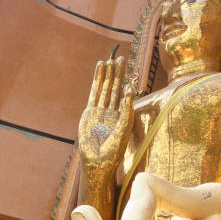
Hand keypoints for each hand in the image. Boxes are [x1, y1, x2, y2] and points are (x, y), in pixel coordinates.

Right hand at [79, 56, 134, 174]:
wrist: (97, 161)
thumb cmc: (114, 150)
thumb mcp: (124, 128)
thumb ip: (126, 109)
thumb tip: (128, 89)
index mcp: (123, 115)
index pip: (125, 94)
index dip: (126, 81)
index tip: (129, 68)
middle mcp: (113, 111)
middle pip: (115, 88)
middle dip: (118, 73)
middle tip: (121, 58)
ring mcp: (101, 110)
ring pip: (105, 88)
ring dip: (107, 74)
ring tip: (109, 60)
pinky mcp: (90, 112)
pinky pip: (95, 93)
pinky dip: (97, 80)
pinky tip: (99, 69)